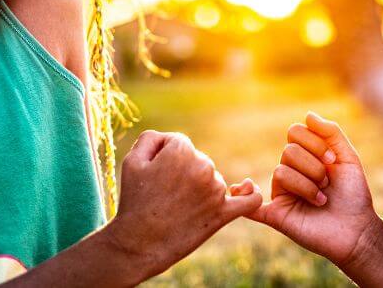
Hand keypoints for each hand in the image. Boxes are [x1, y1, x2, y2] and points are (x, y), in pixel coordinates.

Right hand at [104, 130, 261, 278]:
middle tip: (163, 195)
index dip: (164, 159)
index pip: (179, 144)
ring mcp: (216, 191)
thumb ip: (152, 138)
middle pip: (197, 160)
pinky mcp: (223, 213)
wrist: (138, 244)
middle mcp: (203, 167)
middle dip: (182, 173)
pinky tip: (248, 189)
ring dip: (198, 189)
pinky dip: (250, 194)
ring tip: (176, 208)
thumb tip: (169, 139)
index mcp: (182, 151)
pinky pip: (248, 200)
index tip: (154, 177)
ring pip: (211, 179)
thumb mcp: (132, 160)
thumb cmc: (134, 201)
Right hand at [241, 112, 382, 268]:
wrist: (358, 230)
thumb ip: (331, 133)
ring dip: (307, 185)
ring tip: (321, 199)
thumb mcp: (347, 158)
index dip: (314, 143)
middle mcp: (290, 172)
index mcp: (305, 156)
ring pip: (280, 172)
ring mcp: (282, 193)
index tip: (332, 161)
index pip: (294, 132)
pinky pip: (252, 207)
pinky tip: (245, 191)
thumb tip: (307, 115)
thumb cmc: (354, 194)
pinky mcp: (277, 216)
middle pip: (288, 152)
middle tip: (328, 183)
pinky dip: (244, 198)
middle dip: (314, 167)